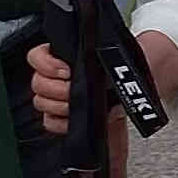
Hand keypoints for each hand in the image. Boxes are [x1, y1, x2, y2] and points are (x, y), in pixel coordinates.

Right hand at [28, 34, 177, 140]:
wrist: (139, 90)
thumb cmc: (129, 68)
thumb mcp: (125, 54)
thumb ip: (119, 56)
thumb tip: (115, 71)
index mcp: (65, 55)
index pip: (38, 56)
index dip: (47, 64)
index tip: (66, 72)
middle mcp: (58, 76)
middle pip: (38, 82)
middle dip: (56, 89)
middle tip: (73, 91)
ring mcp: (59, 97)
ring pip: (41, 102)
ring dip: (59, 106)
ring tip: (78, 105)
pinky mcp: (65, 118)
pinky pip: (50, 122)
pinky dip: (61, 123)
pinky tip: (76, 119)